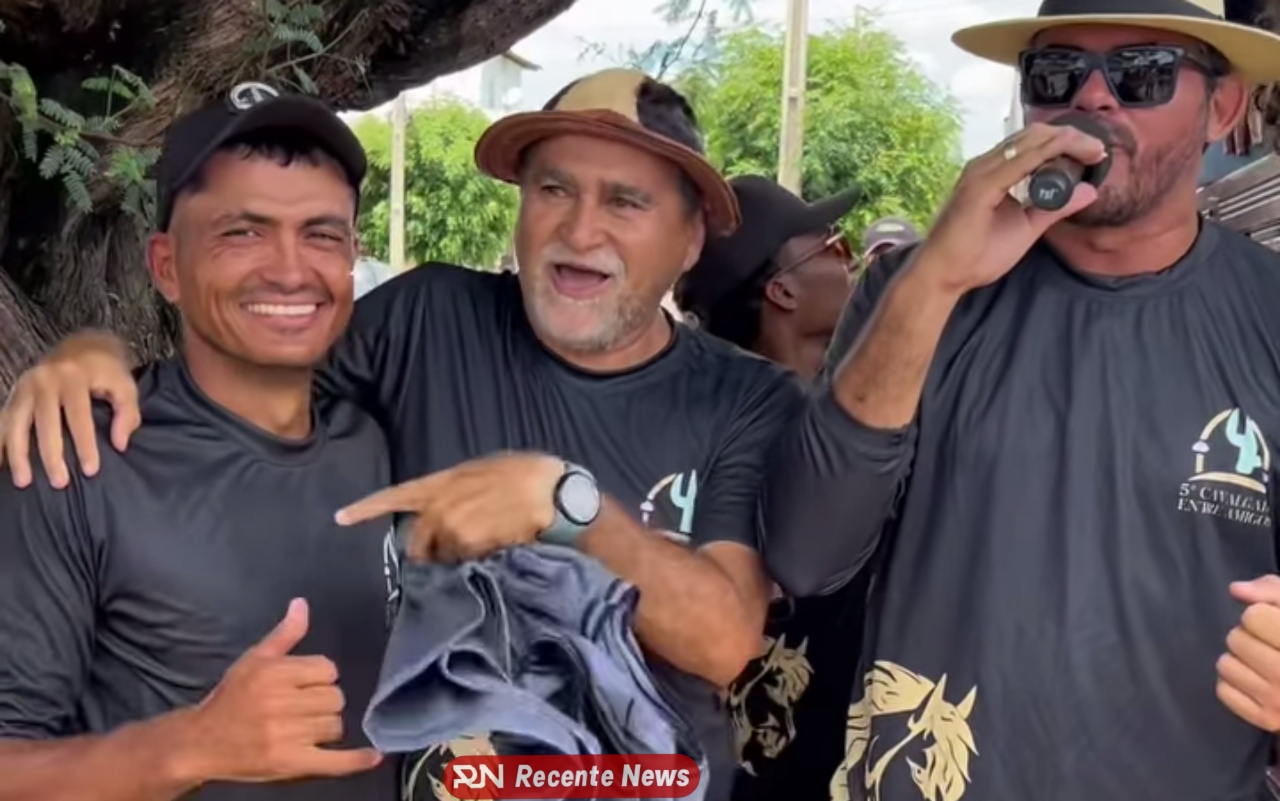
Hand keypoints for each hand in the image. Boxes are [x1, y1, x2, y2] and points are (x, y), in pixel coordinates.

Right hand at [0, 331, 139, 488]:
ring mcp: (24, 386)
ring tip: (23, 482)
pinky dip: (1, 442)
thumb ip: (127, 414)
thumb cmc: (106, 371)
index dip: (85, 445)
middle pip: (44, 423)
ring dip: (18, 454)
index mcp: (73, 376)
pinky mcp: (14, 393)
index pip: (78, 416)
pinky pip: (3, 420)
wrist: (81, 345)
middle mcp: (44, 380)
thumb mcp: (125, 385)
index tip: (90, 471)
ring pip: (16, 423)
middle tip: (60, 483)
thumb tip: (120, 444)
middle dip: (51, 456)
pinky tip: (1, 465)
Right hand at [182, 598, 381, 782]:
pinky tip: (373, 757)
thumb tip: (302, 604)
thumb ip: (284, 634)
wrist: (201, 743)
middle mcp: (280, 704)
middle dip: (323, 702)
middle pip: (334, 698)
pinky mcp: (290, 764)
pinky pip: (333, 762)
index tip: (303, 685)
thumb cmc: (231, 699)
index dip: (319, 677)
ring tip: (302, 729)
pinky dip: (355, 760)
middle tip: (300, 709)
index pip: (327, 669)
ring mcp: (286, 736)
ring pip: (335, 725)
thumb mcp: (254, 660)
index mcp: (274, 674)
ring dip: (325, 727)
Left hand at [336, 452, 564, 561]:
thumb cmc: (518, 473)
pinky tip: (497, 545)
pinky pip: (465, 565)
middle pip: (417, 544)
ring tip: (488, 538)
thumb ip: (451, 492)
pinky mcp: (469, 550)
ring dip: (458, 556)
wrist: (547, 489)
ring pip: (444, 558)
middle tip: (457, 546)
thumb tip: (442, 512)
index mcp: (437, 484)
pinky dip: (477, 561)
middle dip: (430, 551)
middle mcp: (437, 509)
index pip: (392, 497)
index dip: (364, 509)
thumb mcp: (475, 473)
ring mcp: (452, 531)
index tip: (340, 518)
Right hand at [910, 121, 1107, 296]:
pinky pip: (1020, 160)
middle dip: (1071, 137)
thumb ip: (1053, 209)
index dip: (1067, 142)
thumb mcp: (1026, 228)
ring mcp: (981, 172)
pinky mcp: (980, 185)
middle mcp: (985, 165)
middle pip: (1034, 135)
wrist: (943, 275)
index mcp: (993, 172)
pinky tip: (1071, 155)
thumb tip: (1088, 192)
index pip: (1034, 143)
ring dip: (1065, 141)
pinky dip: (1049, 153)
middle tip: (1099, 151)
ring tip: (1093, 152)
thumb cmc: (975, 255)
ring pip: (1029, 141)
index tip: (1095, 154)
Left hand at [1217, 576, 1279, 730]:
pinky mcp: (1266, 721)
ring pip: (1225, 664)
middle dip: (1248, 637)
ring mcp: (1278, 702)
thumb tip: (1236, 590)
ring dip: (1239, 659)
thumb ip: (1271, 591)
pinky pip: (1223, 690)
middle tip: (1269, 645)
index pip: (1253, 617)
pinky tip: (1256, 680)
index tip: (1275, 624)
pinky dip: (1234, 683)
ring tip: (1262, 662)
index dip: (1261, 615)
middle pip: (1235, 639)